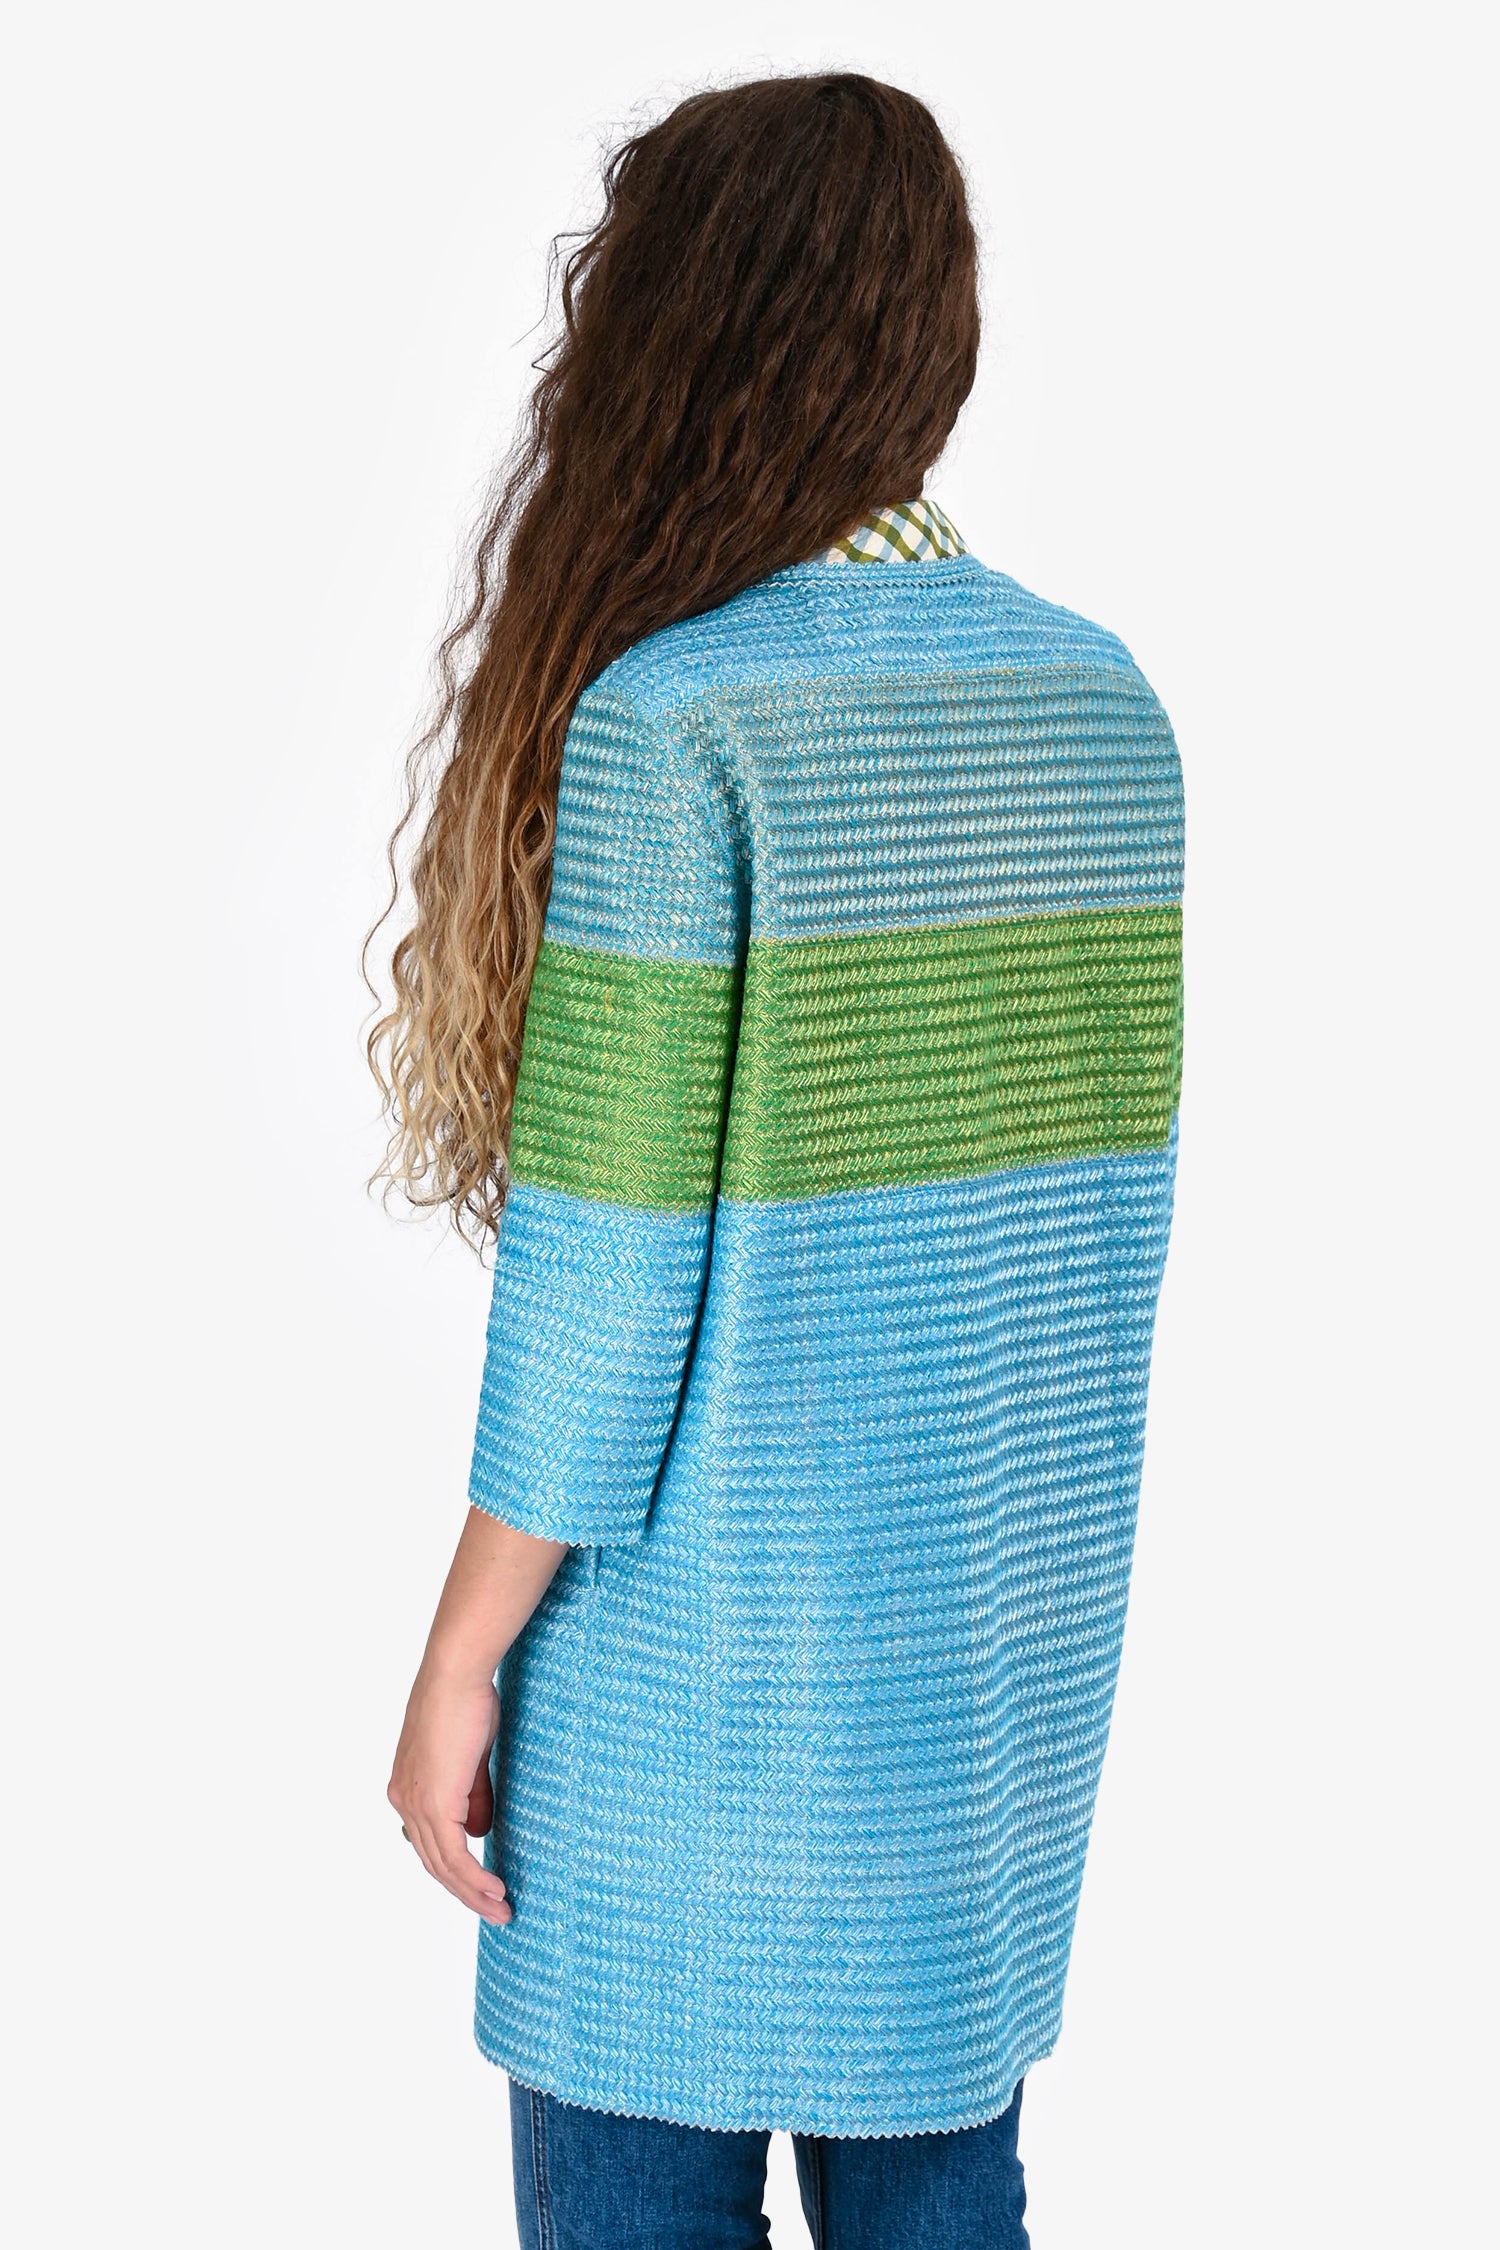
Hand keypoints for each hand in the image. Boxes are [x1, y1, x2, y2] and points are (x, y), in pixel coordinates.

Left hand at [388, 1664, 510, 1923]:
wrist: (456, 1674)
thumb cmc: (466, 1701)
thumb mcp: (470, 1757)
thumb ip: (472, 1796)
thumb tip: (478, 1832)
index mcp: (408, 1786)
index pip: (429, 1841)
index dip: (455, 1869)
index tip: (481, 1887)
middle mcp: (404, 1800)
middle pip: (433, 1862)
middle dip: (465, 1892)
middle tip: (496, 1910)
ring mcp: (415, 1803)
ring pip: (442, 1865)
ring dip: (473, 1893)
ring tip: (501, 1910)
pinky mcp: (433, 1803)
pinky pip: (453, 1855)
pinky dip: (473, 1879)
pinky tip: (494, 1891)